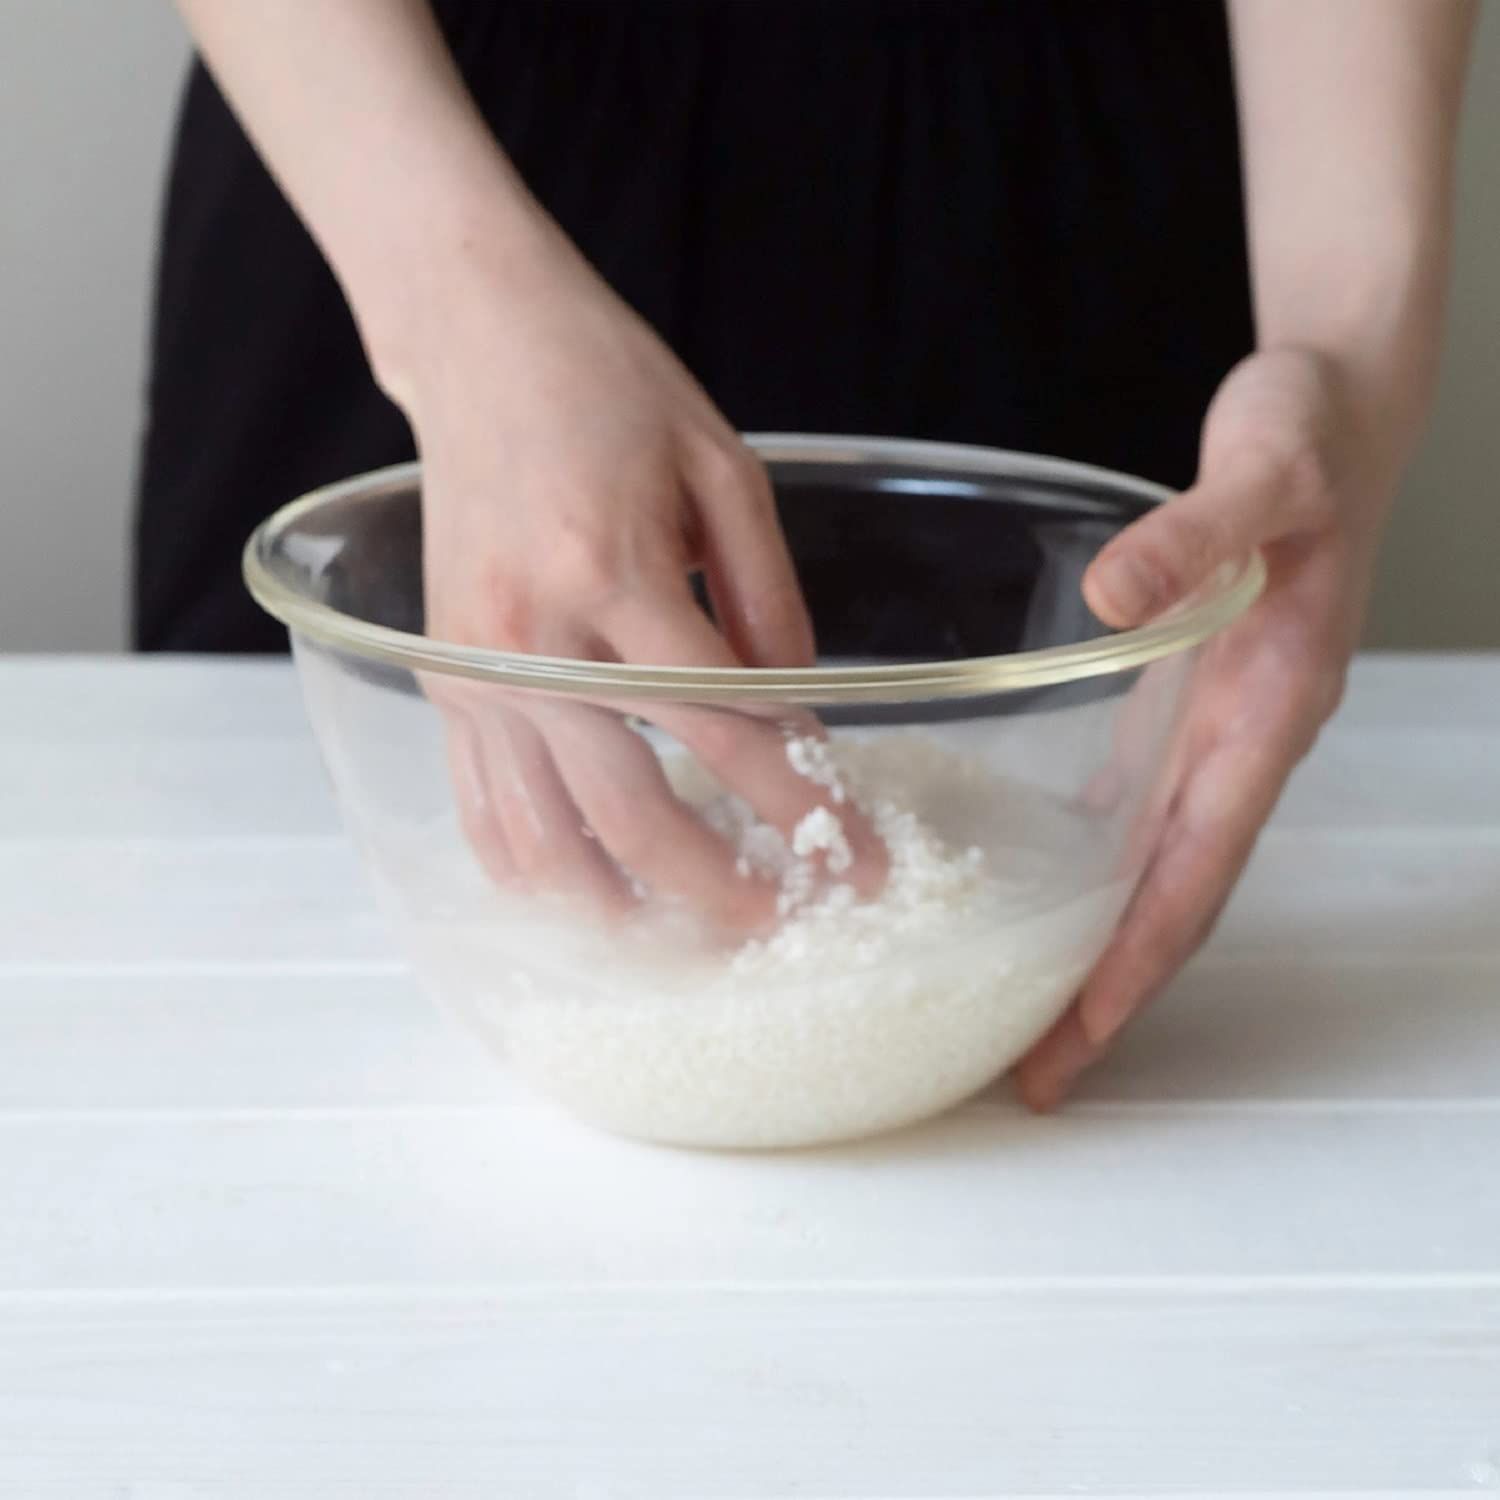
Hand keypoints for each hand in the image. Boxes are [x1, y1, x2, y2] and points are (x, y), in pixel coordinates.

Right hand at [385, 221, 883, 933]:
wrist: (479, 347)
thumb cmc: (607, 388)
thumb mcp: (723, 470)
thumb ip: (769, 600)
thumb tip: (803, 709)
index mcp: (614, 575)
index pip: (727, 729)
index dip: (800, 807)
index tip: (854, 861)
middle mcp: (534, 641)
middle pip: (634, 810)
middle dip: (717, 887)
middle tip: (776, 920)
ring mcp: (477, 671)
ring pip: (546, 837)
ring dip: (620, 905)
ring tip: (682, 934)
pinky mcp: (445, 681)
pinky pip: (481, 808)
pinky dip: (535, 870)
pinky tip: (586, 895)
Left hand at [1016, 348, 1396, 1109]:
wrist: (1337, 409)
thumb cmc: (1310, 437)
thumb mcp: (1258, 473)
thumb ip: (1190, 535)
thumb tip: (1104, 598)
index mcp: (1270, 708)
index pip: (1200, 867)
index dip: (1141, 962)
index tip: (1082, 1041)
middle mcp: (1245, 738)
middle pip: (1176, 896)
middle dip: (1112, 991)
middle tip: (1035, 1075)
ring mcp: (1219, 724)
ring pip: (1160, 862)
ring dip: (1104, 944)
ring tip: (1031, 1013)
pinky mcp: (1188, 696)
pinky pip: (1144, 802)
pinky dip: (1101, 862)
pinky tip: (1048, 888)